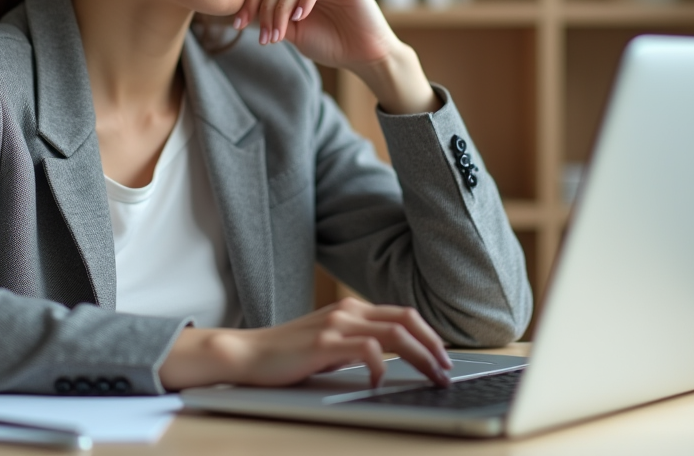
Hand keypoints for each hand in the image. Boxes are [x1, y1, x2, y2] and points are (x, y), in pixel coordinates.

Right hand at [159, 297, 452, 389]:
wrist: (247, 354)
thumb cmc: (286, 354)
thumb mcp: (328, 343)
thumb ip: (355, 345)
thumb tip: (387, 361)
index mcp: (351, 309)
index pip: (403, 315)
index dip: (429, 335)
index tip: (442, 358)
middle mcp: (348, 311)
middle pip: (406, 320)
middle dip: (433, 346)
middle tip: (446, 370)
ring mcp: (336, 325)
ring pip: (395, 334)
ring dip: (420, 357)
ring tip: (431, 377)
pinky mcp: (324, 343)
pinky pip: (368, 350)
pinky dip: (382, 367)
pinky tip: (379, 383)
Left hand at [233, 0, 439, 114]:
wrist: (363, 56)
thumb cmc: (330, 43)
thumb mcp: (292, 32)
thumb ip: (272, 18)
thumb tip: (244, 12)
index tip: (238, 25)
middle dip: (263, 5)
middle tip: (262, 35)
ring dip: (281, 8)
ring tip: (278, 34)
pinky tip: (300, 17)